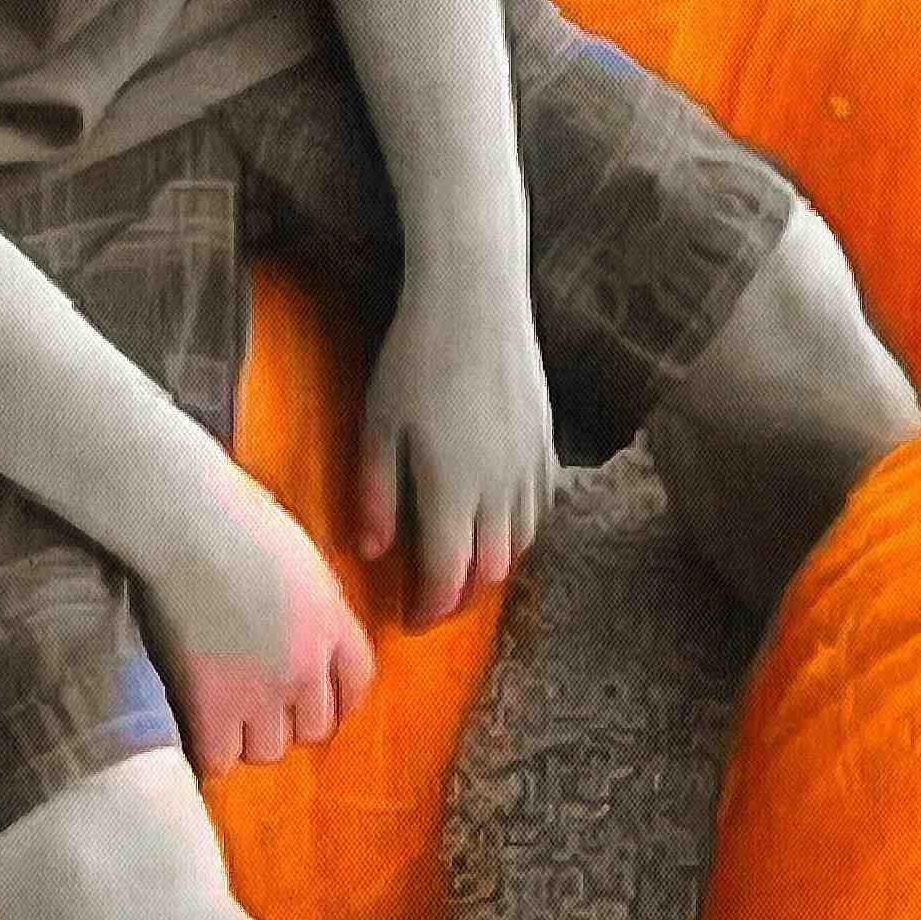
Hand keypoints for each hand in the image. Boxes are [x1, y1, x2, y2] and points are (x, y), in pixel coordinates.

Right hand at [145, 481, 377, 777]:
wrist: (190, 526)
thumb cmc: (239, 519)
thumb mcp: (302, 559)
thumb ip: (313, 605)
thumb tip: (302, 624)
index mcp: (334, 625)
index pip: (357, 685)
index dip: (338, 698)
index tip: (316, 698)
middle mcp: (307, 666)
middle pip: (315, 728)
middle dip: (290, 720)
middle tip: (259, 704)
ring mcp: (260, 690)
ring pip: (269, 750)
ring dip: (249, 738)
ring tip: (223, 716)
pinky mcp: (211, 704)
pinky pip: (219, 759)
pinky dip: (207, 750)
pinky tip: (194, 726)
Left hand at [360, 264, 554, 631]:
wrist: (476, 299)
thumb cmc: (415, 357)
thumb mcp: (378, 425)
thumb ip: (376, 493)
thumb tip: (374, 552)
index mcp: (452, 491)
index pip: (447, 575)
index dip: (430, 607)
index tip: (411, 619)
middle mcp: (499, 489)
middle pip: (490, 570)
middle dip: (462, 596)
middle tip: (436, 601)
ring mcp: (529, 466)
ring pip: (522, 542)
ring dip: (494, 565)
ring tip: (466, 568)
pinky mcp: (546, 441)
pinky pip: (541, 506)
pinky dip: (521, 529)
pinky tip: (501, 523)